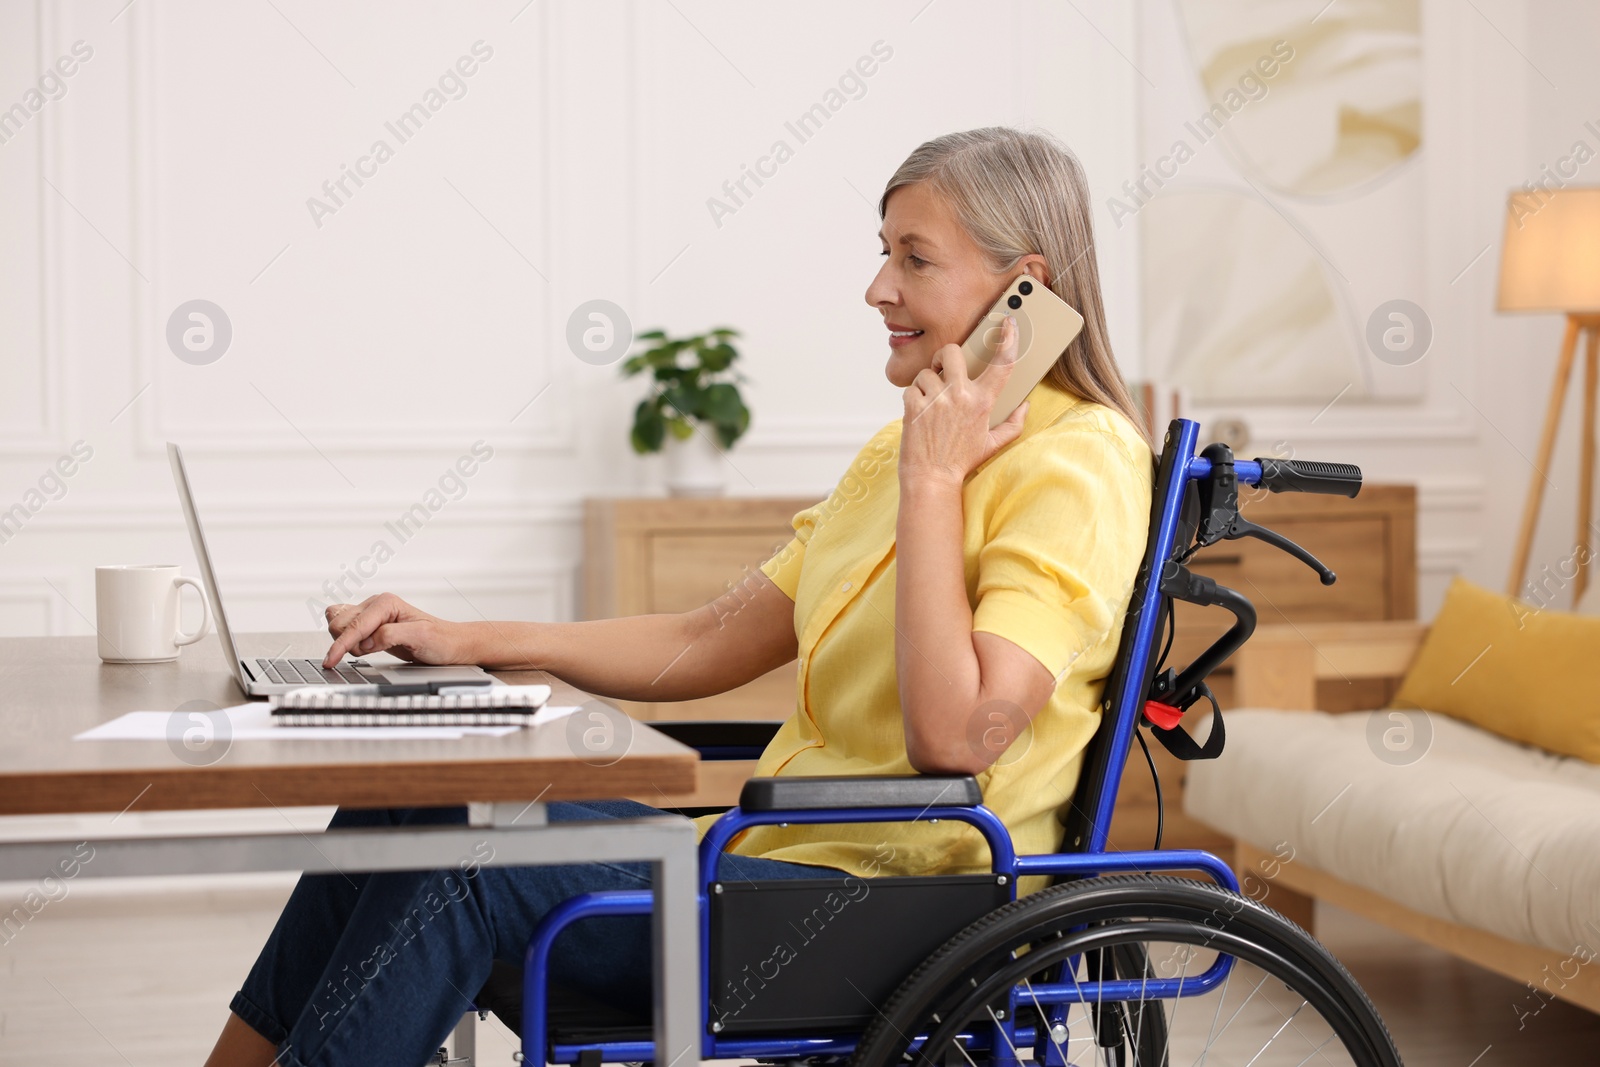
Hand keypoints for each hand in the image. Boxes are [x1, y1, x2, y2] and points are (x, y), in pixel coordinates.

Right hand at [321, 593, 474, 667]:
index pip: (354, 625)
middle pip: (339, 622)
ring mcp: (372, 613)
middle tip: (368, 653)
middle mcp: (377, 604)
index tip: (330, 661)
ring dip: (345, 641)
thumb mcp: (420, 638)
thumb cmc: (440, 640)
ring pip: (338, 623)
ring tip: (369, 650)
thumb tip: (366, 641)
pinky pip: (344, 627)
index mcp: (386, 603)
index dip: (341, 645)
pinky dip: (344, 639)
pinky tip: (360, 647)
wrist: (450, 644)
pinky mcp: (370, 624)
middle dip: (346, 642)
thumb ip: (390, 636)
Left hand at [899, 313, 1028, 485]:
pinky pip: (911, 387)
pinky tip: (919, 415)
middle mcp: (960, 396)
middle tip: (943, 370)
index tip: (1009, 323)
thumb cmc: (961, 461)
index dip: (1008, 339)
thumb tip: (1025, 406)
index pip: (1002, 364)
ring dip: (927, 383)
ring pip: (927, 371)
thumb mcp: (992, 444)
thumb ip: (1013, 424)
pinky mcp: (914, 406)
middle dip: (945, 356)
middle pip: (952, 351)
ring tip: (930, 403)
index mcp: (983, 402)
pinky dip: (913, 398)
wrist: (931, 479)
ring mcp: (936, 400)